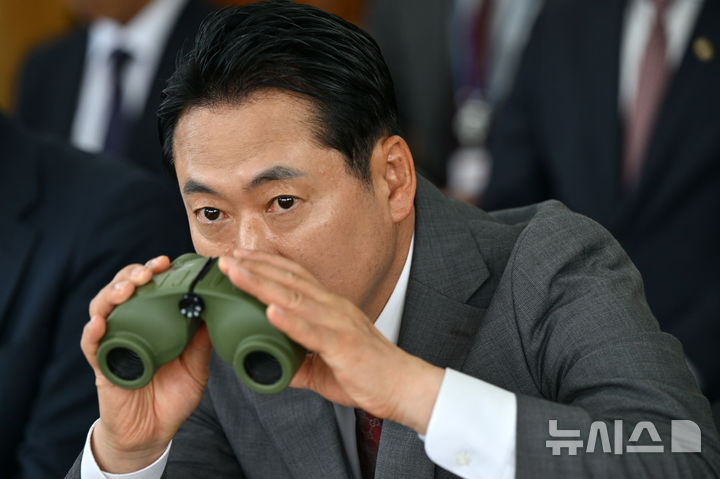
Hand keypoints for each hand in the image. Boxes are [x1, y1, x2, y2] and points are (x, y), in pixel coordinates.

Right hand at [81, 256, 212, 472]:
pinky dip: (92, 332)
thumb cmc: (172, 396)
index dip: (156, 272)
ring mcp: (114, 344)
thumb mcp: (196, 365)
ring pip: (103, 309)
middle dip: (133, 274)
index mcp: (153, 322)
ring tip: (127, 289)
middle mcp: (131, 326)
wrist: (152, 434)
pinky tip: (100, 323)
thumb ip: (202, 339)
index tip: (169, 262)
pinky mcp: (102, 366)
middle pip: (123, 289)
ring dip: (112, 294)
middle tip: (150, 271)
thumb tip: (216, 308)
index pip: (149, 287)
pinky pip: (91, 346)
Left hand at [218, 250, 443, 433]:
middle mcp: (332, 308)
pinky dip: (291, 320)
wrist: (404, 387)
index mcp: (329, 308)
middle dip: (254, 267)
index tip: (238, 257)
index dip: (265, 265)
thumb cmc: (367, 373)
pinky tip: (270, 310)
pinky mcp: (343, 346)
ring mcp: (338, 324)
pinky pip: (313, 331)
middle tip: (224, 257)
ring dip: (262, 283)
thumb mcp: (323, 366)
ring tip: (236, 273)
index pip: (293, 277)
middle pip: (288, 279)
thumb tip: (272, 365)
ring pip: (295, 298)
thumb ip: (298, 362)